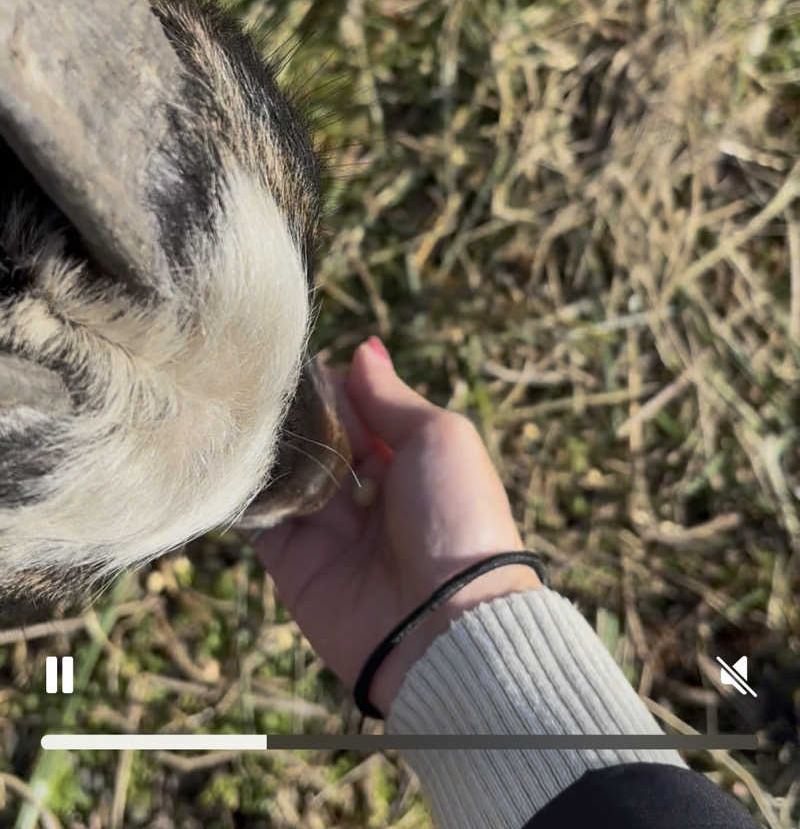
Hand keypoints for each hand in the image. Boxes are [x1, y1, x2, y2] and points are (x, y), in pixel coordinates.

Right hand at [253, 337, 540, 716]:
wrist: (446, 626)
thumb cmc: (457, 517)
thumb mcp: (438, 439)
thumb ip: (391, 397)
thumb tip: (364, 348)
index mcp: (405, 457)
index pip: (353, 406)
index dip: (325, 382)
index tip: (287, 354)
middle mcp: (363, 489)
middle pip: (313, 437)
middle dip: (285, 411)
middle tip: (247, 377)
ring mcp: (325, 526)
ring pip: (279, 472)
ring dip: (257, 444)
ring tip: (222, 404)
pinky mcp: (291, 563)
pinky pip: (255, 520)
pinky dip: (236, 491)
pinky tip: (213, 453)